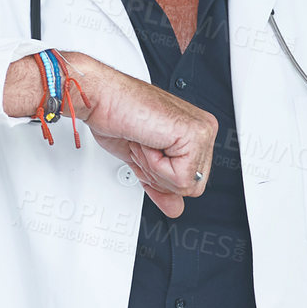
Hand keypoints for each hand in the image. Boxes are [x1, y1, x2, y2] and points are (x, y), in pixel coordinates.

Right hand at [6, 50, 216, 217]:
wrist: (102, 98)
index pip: (191, 181)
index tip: (145, 148)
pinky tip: (147, 140)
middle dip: (159, 175)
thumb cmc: (116, 116)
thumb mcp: (143, 162)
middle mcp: (204, 130)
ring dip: (154, 168)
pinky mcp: (194, 135)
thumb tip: (175, 209)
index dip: (161, 176)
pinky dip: (154, 165)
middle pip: (192, 186)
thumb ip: (162, 185)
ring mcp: (202, 131)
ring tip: (144, 140)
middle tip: (144, 144)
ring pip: (186, 184)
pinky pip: (179, 177)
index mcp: (195, 133)